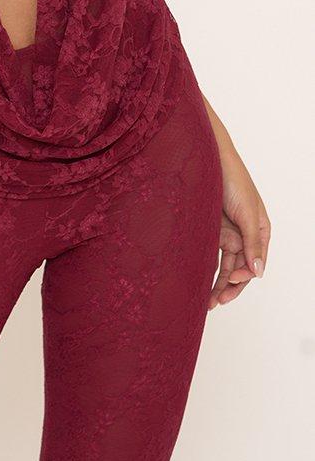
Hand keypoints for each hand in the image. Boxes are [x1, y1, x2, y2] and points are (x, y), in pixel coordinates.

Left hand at [208, 147, 270, 309]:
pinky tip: (199, 281)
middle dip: (229, 287)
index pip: (255, 263)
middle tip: (215, 302)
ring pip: (224, 265)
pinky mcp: (210, 229)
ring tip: (207, 300)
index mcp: (260, 231)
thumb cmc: (233, 180)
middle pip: (239, 268)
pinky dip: (206, 268)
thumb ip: (252, 243)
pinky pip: (210, 253)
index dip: (244, 277)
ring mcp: (227, 232)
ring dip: (217, 282)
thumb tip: (258, 272)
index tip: (230, 281)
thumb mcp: (247, 213)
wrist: (208, 158)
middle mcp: (245, 235)